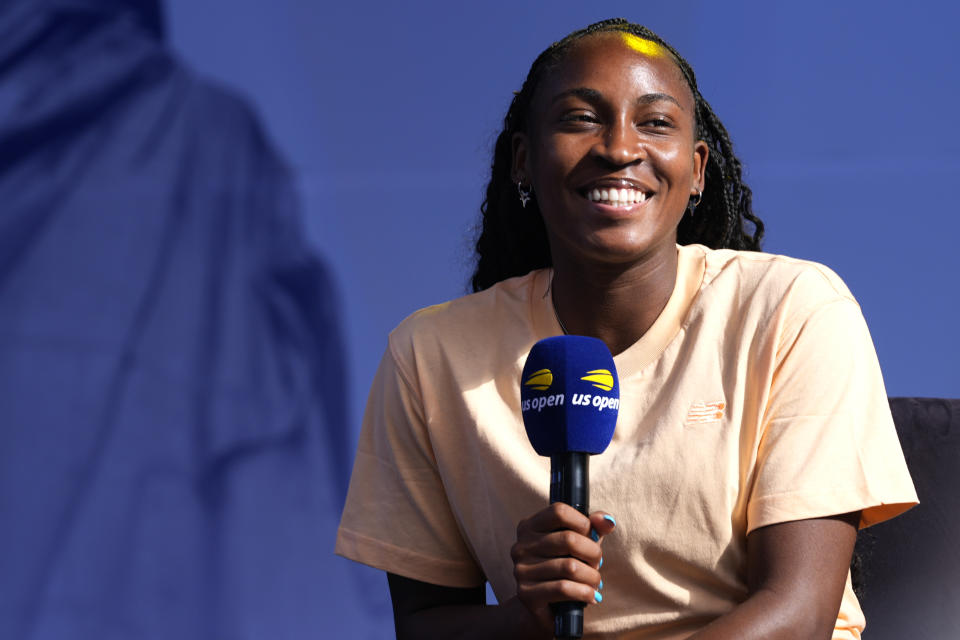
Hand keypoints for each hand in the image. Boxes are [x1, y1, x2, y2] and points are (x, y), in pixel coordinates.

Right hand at [510, 503, 616, 632]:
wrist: (544, 610)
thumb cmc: (562, 570)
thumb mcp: (578, 546)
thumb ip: (593, 530)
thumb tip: (608, 521)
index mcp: (529, 527)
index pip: (559, 511)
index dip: (582, 522)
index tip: (591, 536)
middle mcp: (521, 546)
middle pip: (568, 539)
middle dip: (593, 553)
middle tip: (598, 564)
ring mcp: (521, 570)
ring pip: (570, 567)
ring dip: (592, 576)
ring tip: (596, 582)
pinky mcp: (526, 593)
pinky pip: (563, 588)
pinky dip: (585, 592)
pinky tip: (592, 596)